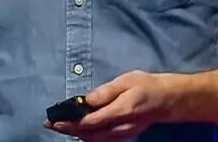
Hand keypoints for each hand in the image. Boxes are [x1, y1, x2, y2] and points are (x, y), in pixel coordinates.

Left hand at [44, 70, 179, 140]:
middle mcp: (120, 127)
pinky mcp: (122, 135)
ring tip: (59, 126)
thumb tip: (88, 99)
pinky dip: (87, 134)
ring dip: (76, 133)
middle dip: (68, 130)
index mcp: (121, 111)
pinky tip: (78, 129)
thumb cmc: (147, 86)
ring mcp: (122, 134)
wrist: (167, 100)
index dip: (71, 123)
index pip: (91, 122)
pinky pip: (100, 138)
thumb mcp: (128, 80)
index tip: (55, 120)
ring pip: (94, 139)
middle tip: (49, 124)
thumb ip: (107, 91)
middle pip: (89, 134)